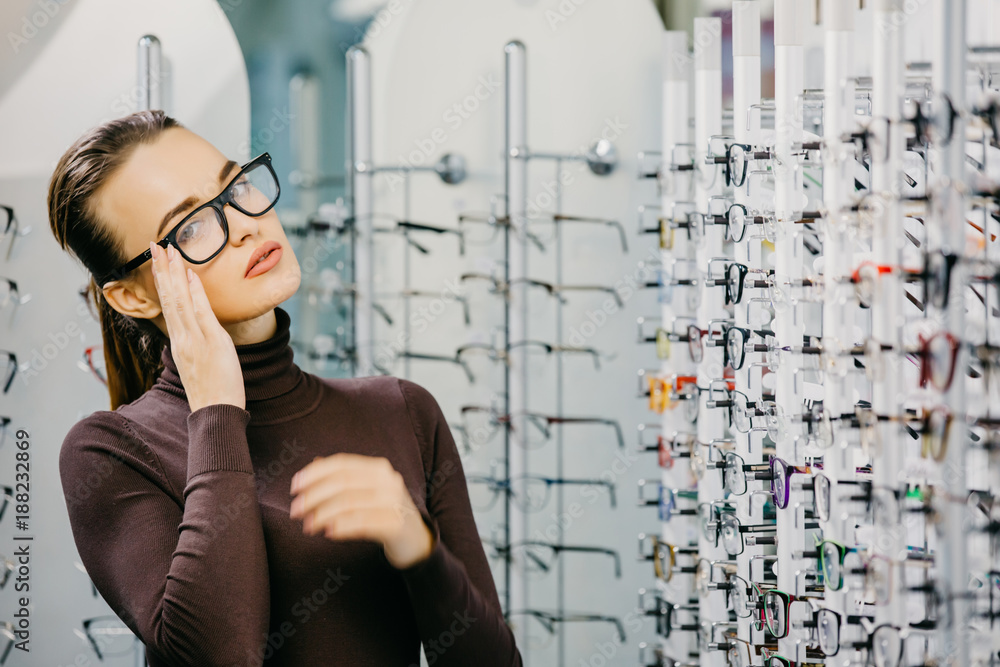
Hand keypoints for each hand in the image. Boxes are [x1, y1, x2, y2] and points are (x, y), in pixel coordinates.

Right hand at [149, 242, 245, 411]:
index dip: (163, 281)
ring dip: (174, 274)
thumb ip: (197, 344)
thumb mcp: (199, 364)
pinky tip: (190, 274)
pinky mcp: (211, 343)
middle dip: (163, 269)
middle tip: (156, 245)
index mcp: (180, 342)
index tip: (159, 261)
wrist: (216, 414)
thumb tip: (198, 328)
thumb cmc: (212, 392)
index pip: (169, 305)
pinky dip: (195, 292)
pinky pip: (201, 313)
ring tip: (168, 250)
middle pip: (169, 298)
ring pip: (180, 301)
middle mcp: (183, 338)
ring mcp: (195, 340)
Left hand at [289, 453, 433, 568]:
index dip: (315, 473)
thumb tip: (314, 464)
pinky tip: (328, 533)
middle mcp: (389, 481)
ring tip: (308, 526)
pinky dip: (341, 527)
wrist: (416, 539)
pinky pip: (361, 523)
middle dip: (314, 496)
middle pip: (343, 483)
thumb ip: (345, 478)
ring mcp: (395, 502)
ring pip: (349, 503)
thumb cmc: (384, 513)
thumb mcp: (367, 491)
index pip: (342, 464)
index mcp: (379, 468)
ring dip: (322, 515)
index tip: (294, 487)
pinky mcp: (396, 525)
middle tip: (295, 511)